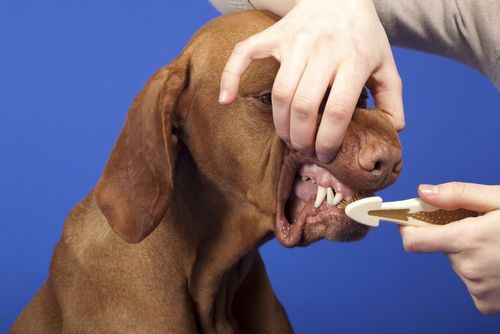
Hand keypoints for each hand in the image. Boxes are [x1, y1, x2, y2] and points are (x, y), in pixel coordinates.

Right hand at [219, 0, 403, 161]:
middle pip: (304, 106)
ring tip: (289, 138)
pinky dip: (230, 77)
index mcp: (353, 59)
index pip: (337, 110)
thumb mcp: (386, 63)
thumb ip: (392, 97)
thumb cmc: (363, 35)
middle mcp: (322, 50)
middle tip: (305, 150)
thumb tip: (393, 129)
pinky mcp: (273, 35)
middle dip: (302, 138)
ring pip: (280, 93)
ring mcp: (294, 41)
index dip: (329, 140)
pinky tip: (226, 100)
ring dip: (281, 124)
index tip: (326, 155)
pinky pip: (244, 54)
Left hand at [400, 182, 499, 314]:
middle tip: (480, 227)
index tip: (410, 219)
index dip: (407, 228)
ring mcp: (478, 290)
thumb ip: (457, 195)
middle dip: (452, 235)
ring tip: (498, 245)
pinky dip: (482, 271)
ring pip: (458, 264)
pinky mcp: (486, 304)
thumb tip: (422, 192)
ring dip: (470, 253)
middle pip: (441, 248)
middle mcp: (469, 269)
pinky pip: (472, 282)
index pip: (413, 241)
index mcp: (468, 241)